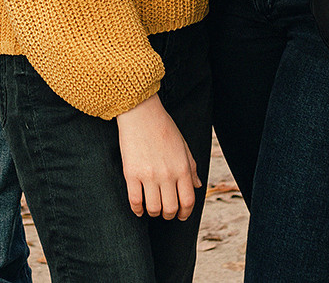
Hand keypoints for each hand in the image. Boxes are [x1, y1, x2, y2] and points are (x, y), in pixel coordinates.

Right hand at [115, 94, 198, 219]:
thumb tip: (197, 185)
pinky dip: (137, 210)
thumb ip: (191, 167)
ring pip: (154, 208)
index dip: (185, 212)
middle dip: (169, 215)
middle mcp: (167, 175)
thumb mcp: (183, 145)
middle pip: (171, 208)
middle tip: (166, 213)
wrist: (140, 112)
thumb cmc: (163, 126)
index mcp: (182, 168)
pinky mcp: (131, 173)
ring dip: (154, 213)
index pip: (188, 200)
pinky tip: (139, 209)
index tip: (181, 215)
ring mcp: (149, 175)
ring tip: (152, 210)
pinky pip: (135, 200)